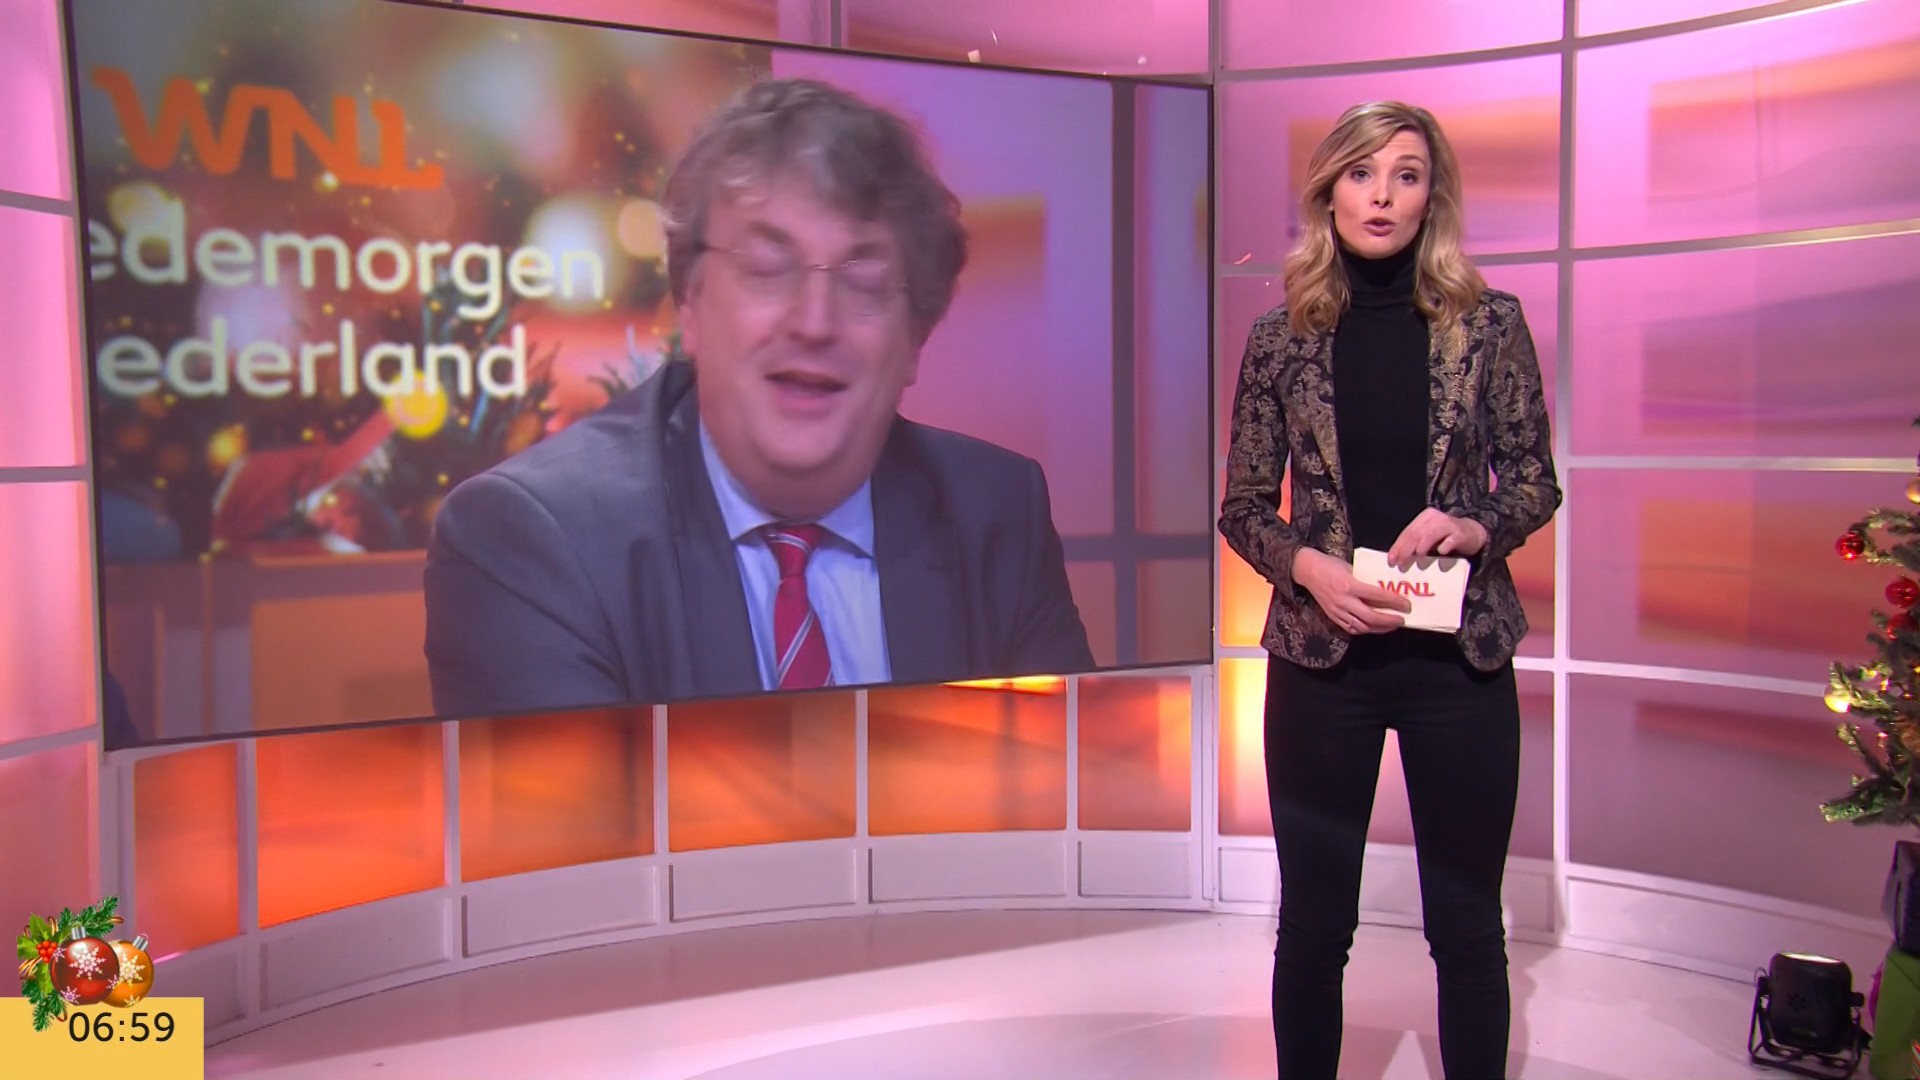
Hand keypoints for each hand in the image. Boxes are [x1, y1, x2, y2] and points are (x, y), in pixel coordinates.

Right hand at [1291, 548, 1409, 634]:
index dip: (1394, 602)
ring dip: (1379, 628)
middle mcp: (1343, 600)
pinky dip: (1365, 629)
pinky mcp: (1332, 616)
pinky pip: (1351, 628)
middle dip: (1389, 621)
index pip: (1377, 596)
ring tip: (1390, 625)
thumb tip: (1385, 588)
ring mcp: (1337, 611)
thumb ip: (1366, 579)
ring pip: (1362, 627)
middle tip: (1402, 620)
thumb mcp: (1351, 567)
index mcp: (1349, 585)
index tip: (1406, 605)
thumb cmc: (1330, 565)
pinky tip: (1373, 627)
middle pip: (1371, 617)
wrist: (1307, 570)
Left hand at [1386, 508, 1488, 568]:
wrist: (1472, 532)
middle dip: (1406, 549)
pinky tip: (1441, 552)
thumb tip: (1396, 559)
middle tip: (1401, 564)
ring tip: (1418, 557)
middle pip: (1417, 533)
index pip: (1408, 532)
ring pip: (1431, 534)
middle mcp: (1435, 518)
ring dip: (1423, 546)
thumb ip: (1414, 544)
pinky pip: (1451, 539)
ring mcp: (1448, 524)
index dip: (1398, 546)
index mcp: (1424, 518)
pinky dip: (1445, 546)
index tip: (1391, 561)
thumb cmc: (1445, 537)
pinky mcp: (1460, 533)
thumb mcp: (1428, 538)